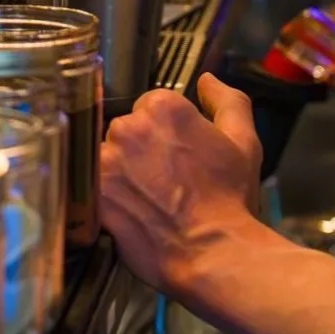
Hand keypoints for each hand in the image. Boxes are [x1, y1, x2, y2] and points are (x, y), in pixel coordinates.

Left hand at [101, 74, 270, 296]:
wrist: (212, 252)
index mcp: (164, 107)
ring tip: (145, 198)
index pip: (150, 107)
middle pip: (125, 129)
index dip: (164, 133)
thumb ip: (228, 101)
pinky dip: (104, 195)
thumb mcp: (244, 142)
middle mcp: (130, 126)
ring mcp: (107, 160)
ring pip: (105, 156)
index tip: (174, 156)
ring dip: (119, 172)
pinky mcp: (93, 193)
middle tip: (163, 179)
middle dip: (139, 150)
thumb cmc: (230, 200)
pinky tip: (128, 210)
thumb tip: (207, 80)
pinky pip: (90, 185)